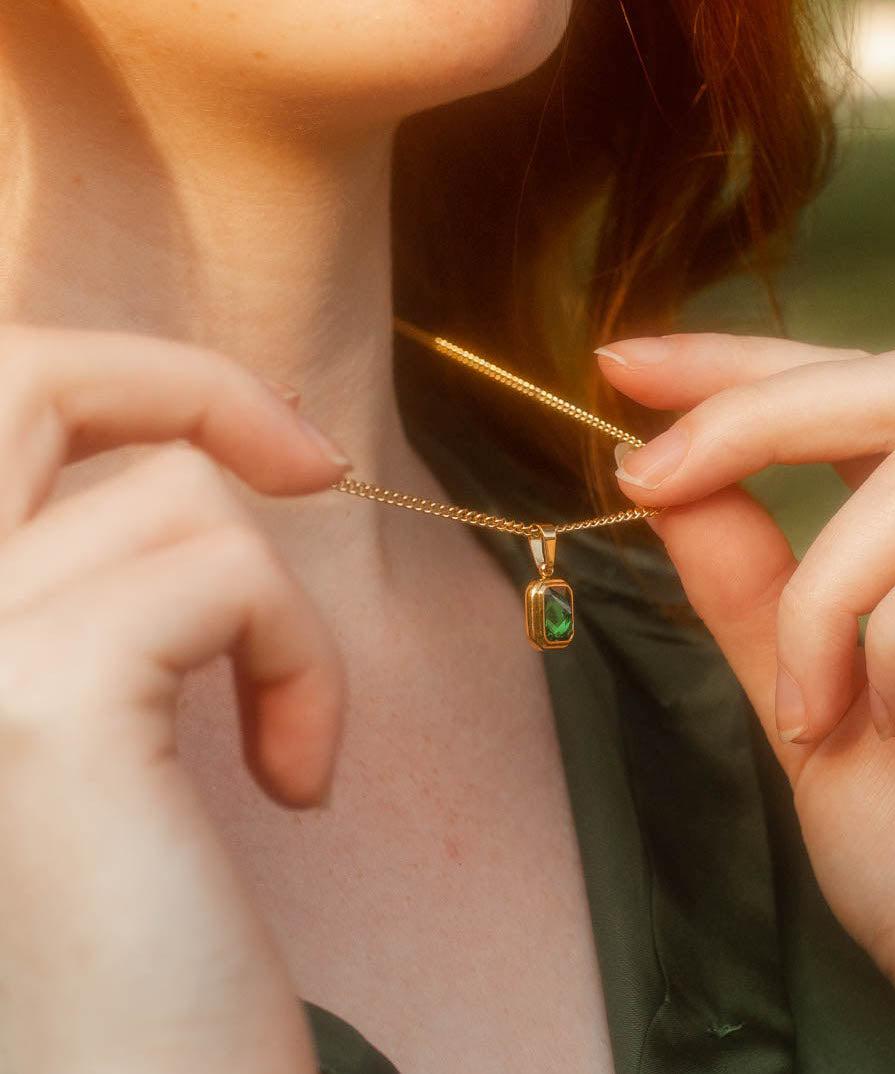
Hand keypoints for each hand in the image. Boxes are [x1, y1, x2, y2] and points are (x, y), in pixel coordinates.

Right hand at [0, 324, 350, 1072]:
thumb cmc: (135, 931)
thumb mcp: (89, 714)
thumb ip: (94, 577)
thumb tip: (200, 452)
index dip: (126, 379)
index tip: (270, 440)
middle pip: (26, 376)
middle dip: (194, 388)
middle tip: (316, 466)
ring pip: (176, 501)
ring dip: (277, 617)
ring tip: (287, 743)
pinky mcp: (38, 703)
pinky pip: (228, 576)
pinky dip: (302, 661)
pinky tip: (295, 782)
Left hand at [598, 335, 894, 1073]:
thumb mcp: (801, 696)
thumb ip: (747, 585)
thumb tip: (668, 476)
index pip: (854, 396)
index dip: (737, 367)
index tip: (624, 364)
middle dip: (749, 409)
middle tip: (644, 470)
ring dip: (820, 595)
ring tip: (811, 709)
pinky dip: (888, 638)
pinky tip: (891, 723)